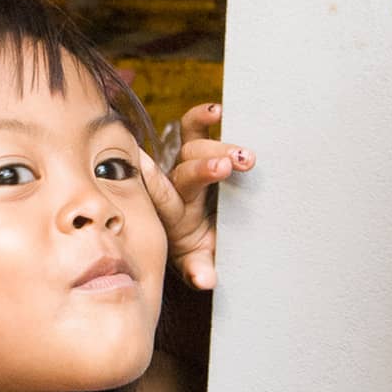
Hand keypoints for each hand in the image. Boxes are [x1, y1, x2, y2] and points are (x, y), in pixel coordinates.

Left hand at [141, 101, 254, 289]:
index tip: (146, 167)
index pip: (163, 199)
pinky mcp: (200, 150)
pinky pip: (195, 130)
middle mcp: (177, 189)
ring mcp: (187, 166)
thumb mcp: (201, 263)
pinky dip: (202, 118)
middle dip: (205, 167)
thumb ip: (201, 269)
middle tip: (229, 166)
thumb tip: (206, 281)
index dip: (155, 183)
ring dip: (218, 148)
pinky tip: (216, 111)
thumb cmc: (201, 252)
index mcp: (174, 217)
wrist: (207, 236)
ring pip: (193, 149)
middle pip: (184, 172)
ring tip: (245, 156)